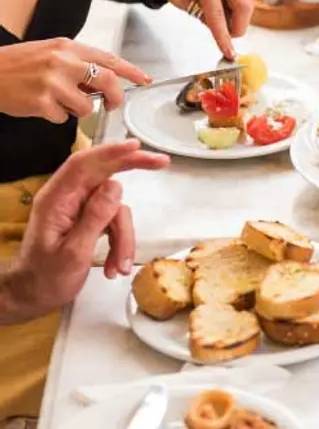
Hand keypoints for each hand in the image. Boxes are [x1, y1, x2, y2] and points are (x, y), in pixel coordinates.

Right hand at [0, 39, 150, 122]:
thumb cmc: (18, 65)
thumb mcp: (50, 53)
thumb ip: (78, 64)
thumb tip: (104, 83)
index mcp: (67, 47)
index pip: (109, 59)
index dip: (131, 71)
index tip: (145, 80)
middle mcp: (63, 61)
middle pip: (107, 81)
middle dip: (116, 97)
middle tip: (113, 105)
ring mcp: (53, 82)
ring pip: (87, 106)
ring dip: (78, 110)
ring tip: (58, 102)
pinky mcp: (42, 102)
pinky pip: (63, 118)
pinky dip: (56, 117)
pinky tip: (41, 107)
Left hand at [17, 140, 168, 312]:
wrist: (33, 296)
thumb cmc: (46, 278)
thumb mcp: (73, 252)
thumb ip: (94, 217)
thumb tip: (116, 185)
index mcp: (56, 200)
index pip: (83, 165)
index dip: (110, 152)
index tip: (136, 147)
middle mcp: (68, 198)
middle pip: (104, 172)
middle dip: (133, 167)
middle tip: (162, 162)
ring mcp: (80, 209)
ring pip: (116, 208)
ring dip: (124, 237)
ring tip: (120, 266)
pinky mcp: (90, 220)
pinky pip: (115, 222)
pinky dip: (121, 243)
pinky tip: (116, 266)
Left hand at [137, 0, 253, 58]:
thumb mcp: (178, 0)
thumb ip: (200, 15)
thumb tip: (220, 29)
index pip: (218, 15)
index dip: (224, 37)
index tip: (230, 53)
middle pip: (243, 8)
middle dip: (237, 27)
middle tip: (226, 37)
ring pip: (245, 4)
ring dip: (234, 16)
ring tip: (215, 14)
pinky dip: (234, 6)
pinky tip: (219, 3)